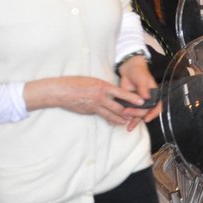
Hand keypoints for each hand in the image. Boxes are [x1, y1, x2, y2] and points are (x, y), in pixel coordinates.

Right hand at [25, 75, 146, 127]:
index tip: (142, 101)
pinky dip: (108, 118)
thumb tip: (112, 93)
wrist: (60, 91)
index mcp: (103, 87)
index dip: (132, 98)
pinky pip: (101, 115)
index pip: (122, 93)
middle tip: (140, 115)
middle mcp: (101, 97)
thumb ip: (104, 87)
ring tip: (128, 121)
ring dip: (121, 118)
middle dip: (131, 112)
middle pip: (119, 107)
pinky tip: (113, 121)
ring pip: (111, 114)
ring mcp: (94, 106)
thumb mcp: (93, 81)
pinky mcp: (89, 111)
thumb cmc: (76, 83)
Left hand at [117, 55, 161, 125]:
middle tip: (127, 113)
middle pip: (145, 112)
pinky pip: (129, 112)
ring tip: (127, 127)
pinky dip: (125, 117)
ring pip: (137, 115)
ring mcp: (138, 103)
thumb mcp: (142, 79)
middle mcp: (147, 101)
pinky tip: (121, 123)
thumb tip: (146, 97)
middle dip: (137, 115)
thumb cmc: (139, 73)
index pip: (157, 106)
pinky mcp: (129, 103)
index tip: (146, 119)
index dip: (153, 114)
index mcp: (154, 95)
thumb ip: (143, 88)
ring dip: (133, 121)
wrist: (129, 69)